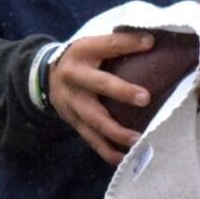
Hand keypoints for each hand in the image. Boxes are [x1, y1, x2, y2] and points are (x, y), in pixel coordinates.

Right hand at [47, 32, 161, 163]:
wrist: (44, 77)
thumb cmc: (82, 59)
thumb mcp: (92, 45)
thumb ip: (117, 44)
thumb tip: (155, 40)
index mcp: (82, 52)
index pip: (107, 45)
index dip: (127, 43)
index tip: (150, 42)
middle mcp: (74, 76)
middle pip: (98, 84)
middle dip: (121, 91)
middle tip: (145, 98)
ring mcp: (71, 102)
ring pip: (93, 118)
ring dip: (115, 131)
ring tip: (137, 139)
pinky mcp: (73, 121)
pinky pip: (90, 138)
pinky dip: (106, 150)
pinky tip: (122, 158)